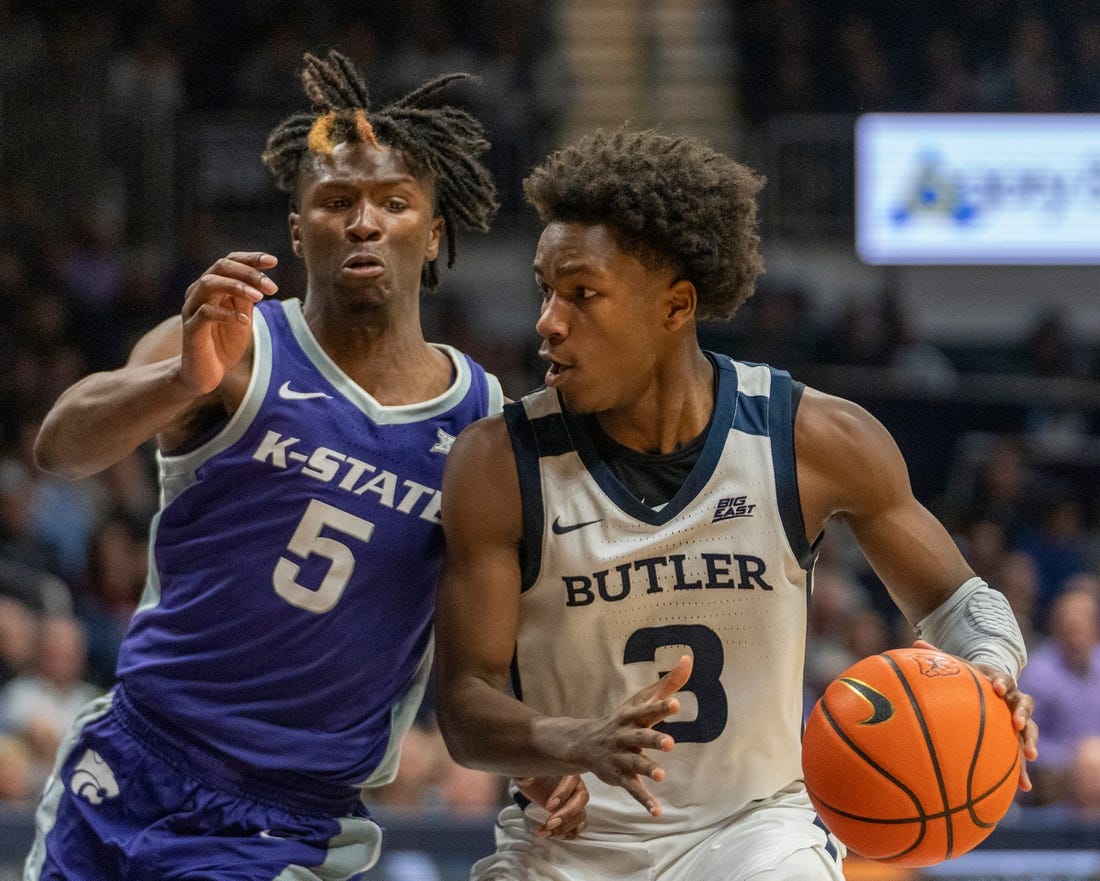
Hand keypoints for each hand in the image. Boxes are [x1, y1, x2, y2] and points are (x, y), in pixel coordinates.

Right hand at [180, 252, 277, 394]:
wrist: (204, 374)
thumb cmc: (224, 343)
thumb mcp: (242, 317)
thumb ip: (248, 299)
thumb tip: (262, 279)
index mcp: (211, 287)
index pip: (229, 262)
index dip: (251, 258)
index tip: (274, 261)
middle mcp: (198, 292)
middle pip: (220, 267)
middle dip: (248, 272)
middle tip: (271, 287)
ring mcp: (192, 309)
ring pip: (209, 284)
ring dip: (237, 287)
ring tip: (259, 298)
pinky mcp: (190, 329)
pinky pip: (205, 313)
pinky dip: (227, 314)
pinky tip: (245, 321)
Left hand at [514, 774, 588, 839]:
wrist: (531, 782)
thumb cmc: (531, 775)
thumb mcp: (523, 773)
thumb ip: (524, 775)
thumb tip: (527, 779)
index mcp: (566, 771)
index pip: (572, 780)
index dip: (563, 793)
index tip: (548, 806)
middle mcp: (576, 785)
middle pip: (582, 798)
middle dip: (567, 814)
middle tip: (550, 823)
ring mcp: (576, 801)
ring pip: (581, 815)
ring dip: (565, 827)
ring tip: (546, 831)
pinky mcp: (573, 814)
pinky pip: (579, 826)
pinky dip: (567, 833)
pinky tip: (551, 834)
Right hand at [574, 654, 692, 817]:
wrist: (584, 742)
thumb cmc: (623, 719)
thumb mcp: (641, 700)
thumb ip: (668, 683)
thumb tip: (689, 660)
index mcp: (633, 717)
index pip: (648, 710)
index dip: (661, 707)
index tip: (676, 703)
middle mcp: (625, 736)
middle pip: (641, 737)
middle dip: (654, 740)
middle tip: (670, 743)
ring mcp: (621, 757)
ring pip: (635, 764)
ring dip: (647, 769)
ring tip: (661, 775)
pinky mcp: (619, 776)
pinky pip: (632, 789)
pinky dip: (644, 800)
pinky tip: (657, 811)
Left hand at [913, 639, 1038, 790]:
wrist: (991, 686)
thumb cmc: (969, 677)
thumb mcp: (957, 665)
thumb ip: (939, 656)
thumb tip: (915, 642)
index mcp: (998, 681)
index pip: (1004, 679)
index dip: (1001, 682)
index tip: (996, 687)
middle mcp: (1012, 699)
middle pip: (1024, 704)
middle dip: (1021, 713)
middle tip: (1017, 722)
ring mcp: (1017, 719)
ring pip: (1030, 729)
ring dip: (1030, 741)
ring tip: (1030, 755)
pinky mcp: (1016, 738)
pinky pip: (1020, 755)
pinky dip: (1022, 771)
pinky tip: (1023, 788)